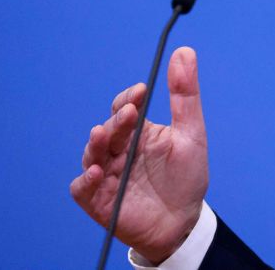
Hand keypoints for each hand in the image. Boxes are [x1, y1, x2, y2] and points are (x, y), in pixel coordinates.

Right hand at [70, 46, 208, 263]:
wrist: (183, 223)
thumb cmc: (187, 178)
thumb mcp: (192, 134)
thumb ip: (185, 95)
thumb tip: (184, 51)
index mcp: (139, 132)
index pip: (126, 107)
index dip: (130, 98)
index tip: (142, 91)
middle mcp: (119, 150)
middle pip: (110, 128)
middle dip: (118, 120)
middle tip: (130, 113)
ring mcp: (107, 174)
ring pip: (92, 154)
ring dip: (96, 144)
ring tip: (103, 135)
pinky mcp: (98, 200)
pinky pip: (83, 188)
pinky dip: (86, 180)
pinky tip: (97, 172)